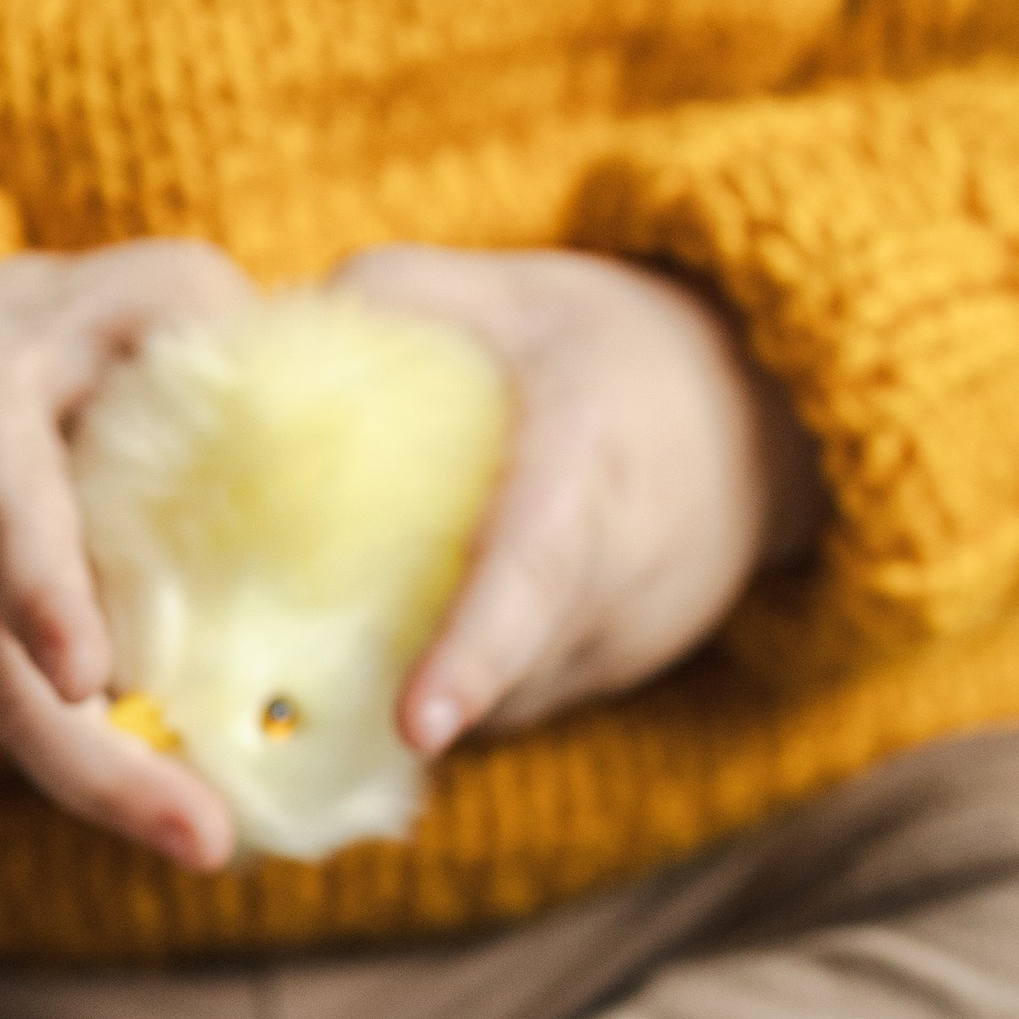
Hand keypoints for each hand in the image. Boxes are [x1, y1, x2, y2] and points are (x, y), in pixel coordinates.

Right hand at [0, 242, 255, 866]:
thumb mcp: (89, 294)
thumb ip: (196, 318)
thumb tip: (320, 383)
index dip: (37, 592)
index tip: (80, 674)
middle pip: (8, 688)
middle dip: (103, 773)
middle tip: (207, 839)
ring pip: (31, 737)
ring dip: (122, 798)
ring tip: (215, 843)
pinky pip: (53, 742)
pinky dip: (124, 783)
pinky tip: (205, 821)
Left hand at [327, 247, 821, 755]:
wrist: (761, 422)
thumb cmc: (615, 349)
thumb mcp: (519, 294)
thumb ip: (398, 296)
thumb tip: (257, 336)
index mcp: (592, 474)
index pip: (537, 573)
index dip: (476, 652)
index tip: (419, 725)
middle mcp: (617, 582)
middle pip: (501, 672)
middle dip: (399, 690)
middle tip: (297, 703)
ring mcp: (616, 648)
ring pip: (492, 704)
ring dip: (407, 688)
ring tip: (335, 651)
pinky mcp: (597, 685)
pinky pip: (504, 708)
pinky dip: (443, 690)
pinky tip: (394, 648)